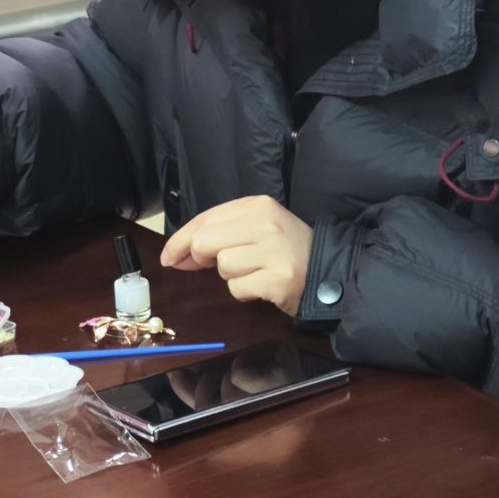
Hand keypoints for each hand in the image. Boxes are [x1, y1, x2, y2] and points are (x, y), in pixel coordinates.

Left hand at [159, 196, 313, 314]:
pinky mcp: (278, 279)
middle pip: (204, 242)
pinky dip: (244, 292)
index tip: (168, 257)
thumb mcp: (256, 228)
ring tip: (254, 272)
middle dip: (201, 259)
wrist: (329, 271)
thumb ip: (217, 234)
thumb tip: (174, 256)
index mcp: (256, 205)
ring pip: (223, 266)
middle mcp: (265, 223)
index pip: (204, 219)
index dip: (179, 240)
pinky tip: (262, 286)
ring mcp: (273, 251)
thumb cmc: (285, 250)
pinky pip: (238, 289)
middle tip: (216, 265)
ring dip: (231, 276)